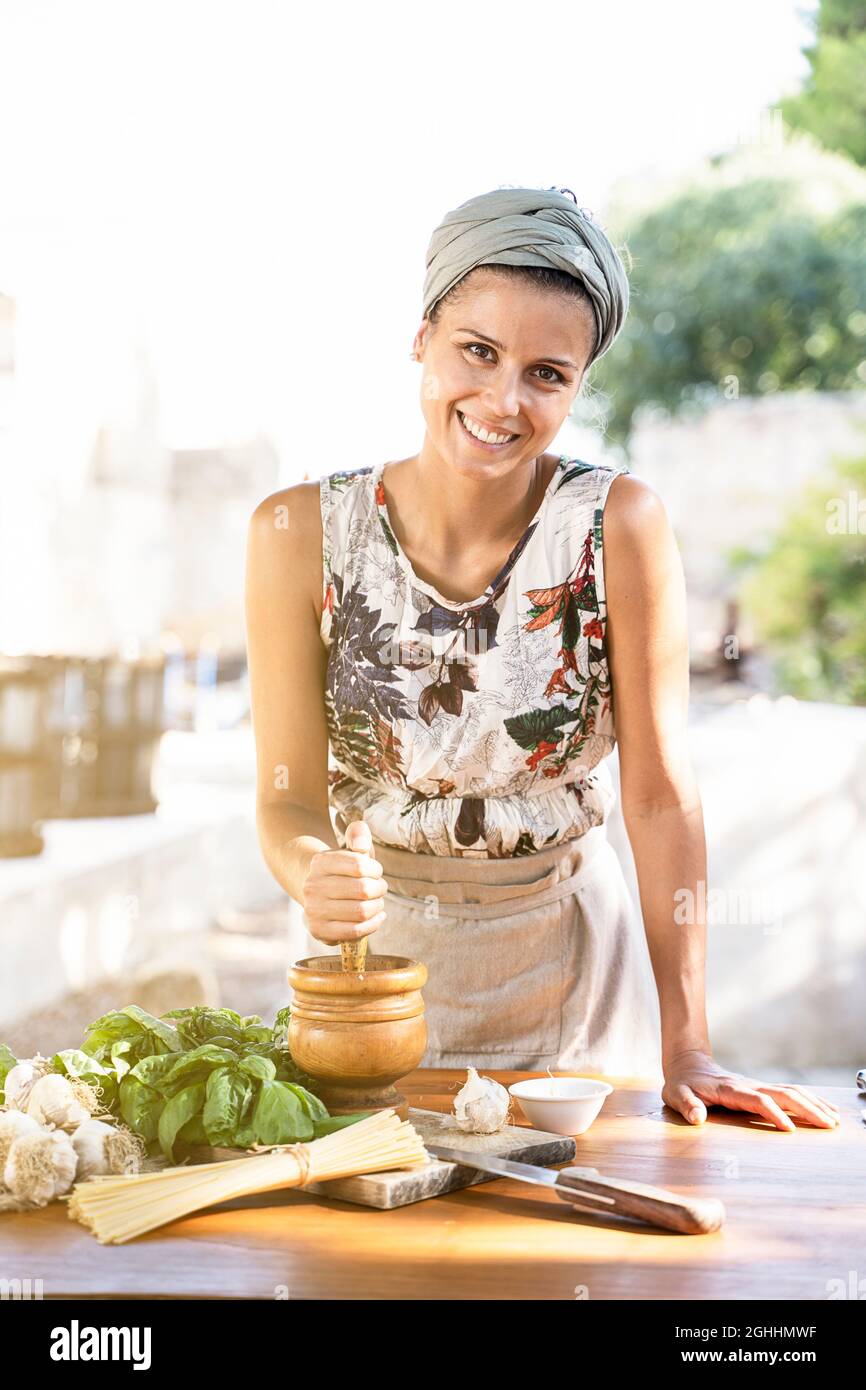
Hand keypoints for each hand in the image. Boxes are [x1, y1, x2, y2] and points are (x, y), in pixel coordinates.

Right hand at [301, 819, 388, 945]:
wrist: (318, 894)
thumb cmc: (343, 870)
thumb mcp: (350, 847)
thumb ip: (358, 834)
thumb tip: (361, 845)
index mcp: (320, 862)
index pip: (360, 865)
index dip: (375, 869)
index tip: (375, 871)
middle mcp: (312, 886)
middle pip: (363, 890)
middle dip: (379, 889)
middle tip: (380, 888)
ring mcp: (313, 910)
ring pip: (361, 911)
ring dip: (378, 907)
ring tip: (378, 902)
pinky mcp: (319, 931)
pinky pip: (355, 931)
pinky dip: (373, 924)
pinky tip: (377, 916)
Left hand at [662, 1049, 840, 1131]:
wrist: (688, 1064)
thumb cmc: (682, 1083)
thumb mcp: (676, 1094)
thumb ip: (687, 1105)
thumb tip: (697, 1118)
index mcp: (730, 1089)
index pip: (757, 1100)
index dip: (773, 1113)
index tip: (789, 1129)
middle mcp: (748, 1085)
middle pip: (783, 1093)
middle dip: (807, 1108)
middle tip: (828, 1124)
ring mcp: (757, 1086)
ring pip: (791, 1091)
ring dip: (813, 1103)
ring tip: (834, 1119)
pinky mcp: (762, 1089)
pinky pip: (789, 1093)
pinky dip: (810, 1100)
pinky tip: (824, 1109)